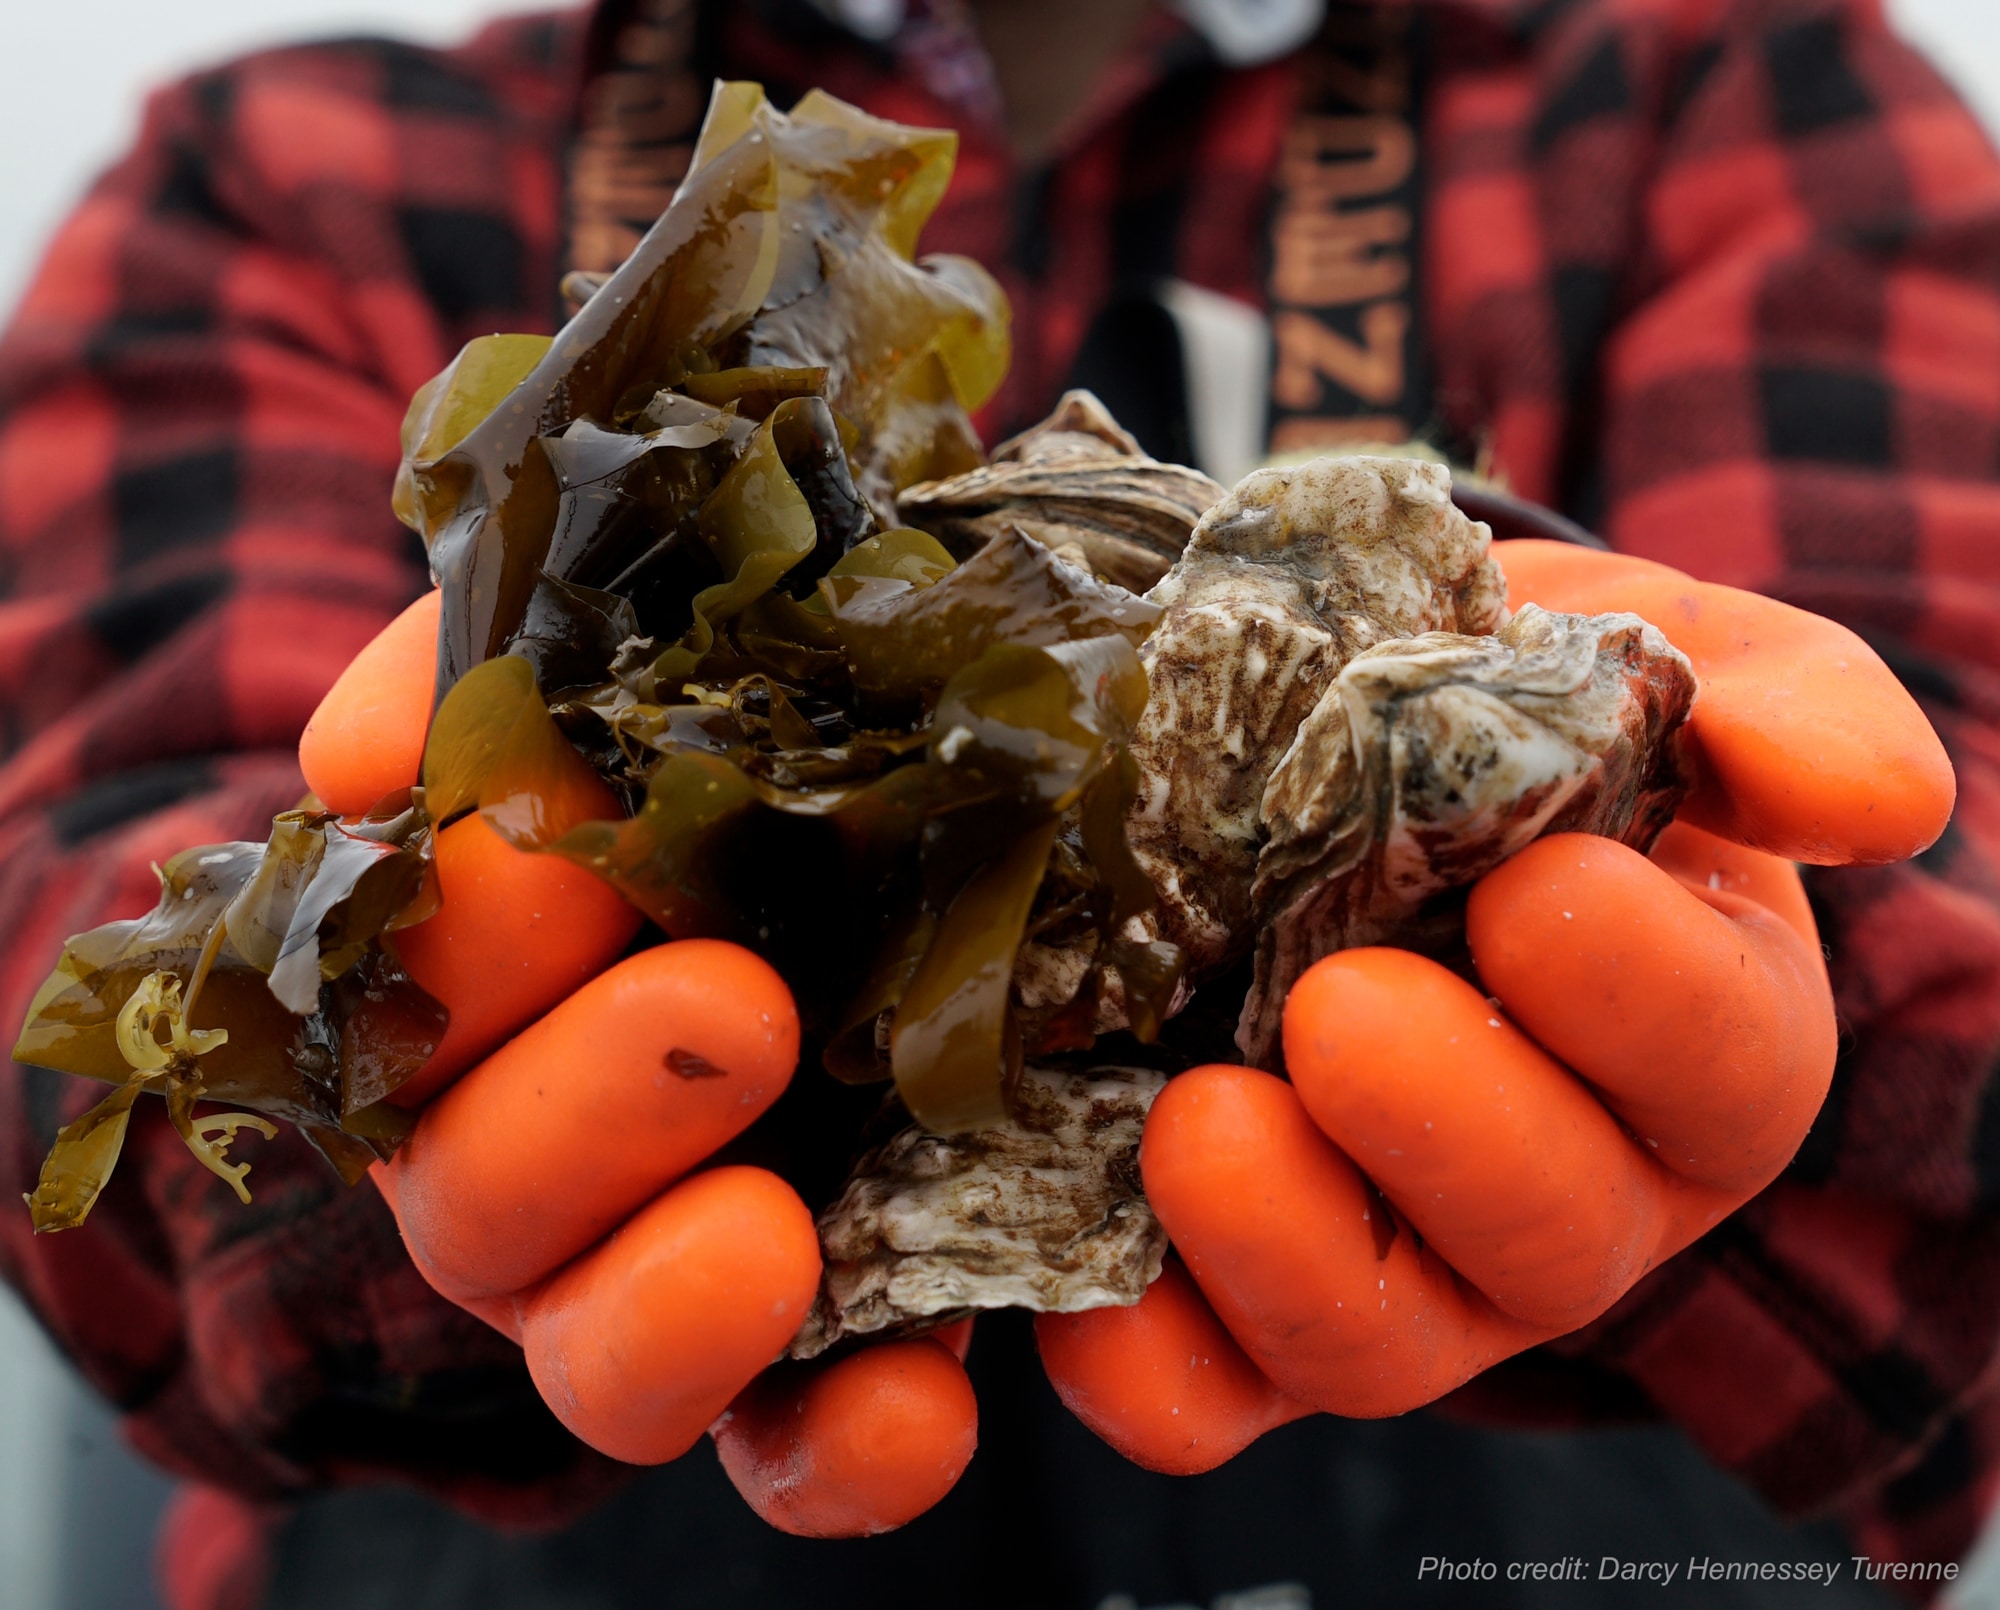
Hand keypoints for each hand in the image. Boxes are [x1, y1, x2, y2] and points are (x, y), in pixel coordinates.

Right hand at [301, 591, 977, 1533]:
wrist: (954, 783)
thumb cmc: (773, 706)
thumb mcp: (647, 639)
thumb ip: (487, 671)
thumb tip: (364, 760)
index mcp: (477, 983)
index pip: (405, 990)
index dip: (454, 936)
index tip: (550, 840)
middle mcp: (541, 1143)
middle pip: (483, 1192)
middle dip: (582, 1106)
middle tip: (732, 1007)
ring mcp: (667, 1262)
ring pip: (597, 1353)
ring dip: (660, 1305)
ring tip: (773, 1234)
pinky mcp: (816, 1358)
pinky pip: (796, 1455)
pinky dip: (842, 1453)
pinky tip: (921, 1409)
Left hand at [1037, 540, 1955, 1473]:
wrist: (1335, 758)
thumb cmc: (1521, 718)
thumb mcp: (1662, 667)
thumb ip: (1780, 713)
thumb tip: (1860, 799)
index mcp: (1699, 1049)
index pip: (1724, 1063)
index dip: (1644, 998)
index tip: (1537, 887)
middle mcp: (1565, 1192)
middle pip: (1551, 1233)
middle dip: (1453, 1130)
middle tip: (1340, 1005)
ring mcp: (1402, 1268)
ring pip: (1376, 1341)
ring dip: (1285, 1252)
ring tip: (1197, 1123)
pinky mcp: (1242, 1306)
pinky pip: (1206, 1394)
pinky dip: (1144, 1366)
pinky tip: (1081, 1295)